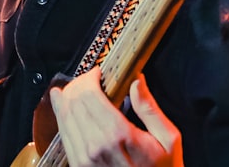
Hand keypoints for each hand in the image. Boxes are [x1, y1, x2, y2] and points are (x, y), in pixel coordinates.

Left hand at [49, 66, 182, 166]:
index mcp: (118, 135)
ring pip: (64, 115)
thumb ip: (150, 109)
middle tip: (89, 79)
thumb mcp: (167, 140)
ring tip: (76, 87)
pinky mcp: (78, 165)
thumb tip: (137, 82)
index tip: (98, 72)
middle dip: (79, 84)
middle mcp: (96, 146)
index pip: (89, 94)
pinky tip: (61, 102)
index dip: (90, 77)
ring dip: (68, 96)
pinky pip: (63, 133)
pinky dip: (61, 114)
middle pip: (74, 101)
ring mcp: (83, 158)